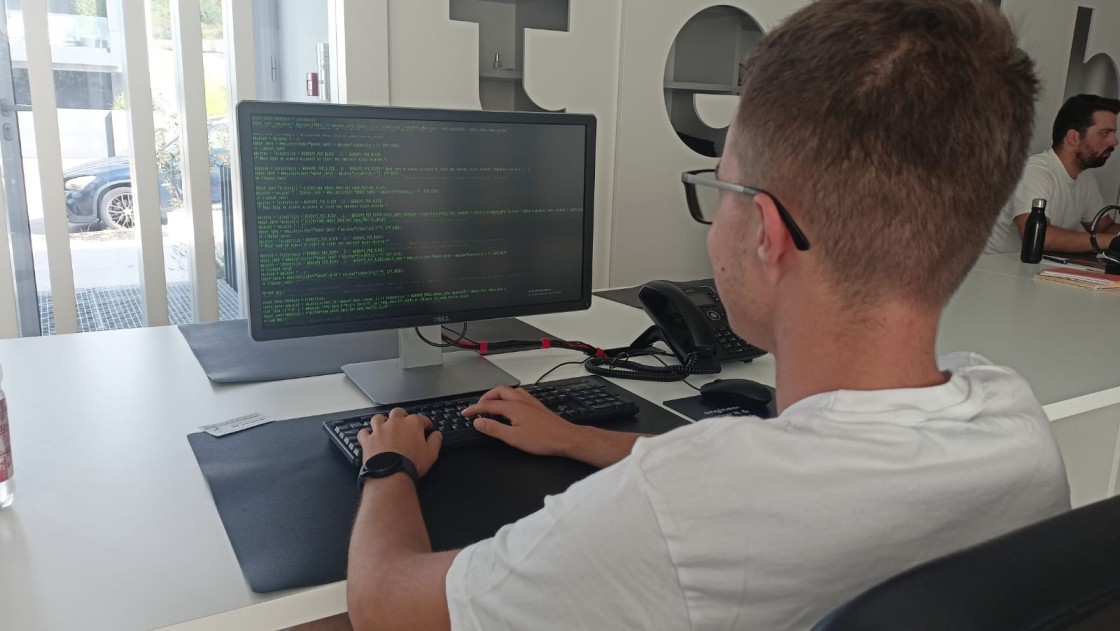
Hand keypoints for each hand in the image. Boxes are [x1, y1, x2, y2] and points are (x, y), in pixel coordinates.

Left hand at [357, 408, 441, 476]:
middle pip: (398, 412)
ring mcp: (380, 430)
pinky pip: (364, 432)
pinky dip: (366, 433)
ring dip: (381, 421)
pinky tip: (368, 436)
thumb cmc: (411, 463)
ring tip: (384, 426)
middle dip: (402, 416)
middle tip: (404, 422)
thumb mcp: (431, 453)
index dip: (426, 423)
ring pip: (378, 418)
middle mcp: (395, 423)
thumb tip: (437, 435)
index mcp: (412, 424)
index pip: (421, 418)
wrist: (391, 474)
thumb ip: (435, 441)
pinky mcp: (368, 440)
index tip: (427, 427)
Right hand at [460, 385, 581, 457]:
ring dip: (497, 395)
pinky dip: (508, 397)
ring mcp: (530, 401)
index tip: (465, 413)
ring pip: (509, 391)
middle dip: (485, 397)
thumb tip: (478, 422)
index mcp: (513, 407)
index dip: (474, 409)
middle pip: (498, 391)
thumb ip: (494, 429)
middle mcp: (521, 400)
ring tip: (491, 405)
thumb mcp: (513, 438)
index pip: (488, 405)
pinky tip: (510, 406)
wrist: (565, 437)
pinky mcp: (536, 405)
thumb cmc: (543, 439)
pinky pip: (518, 394)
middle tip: (477, 407)